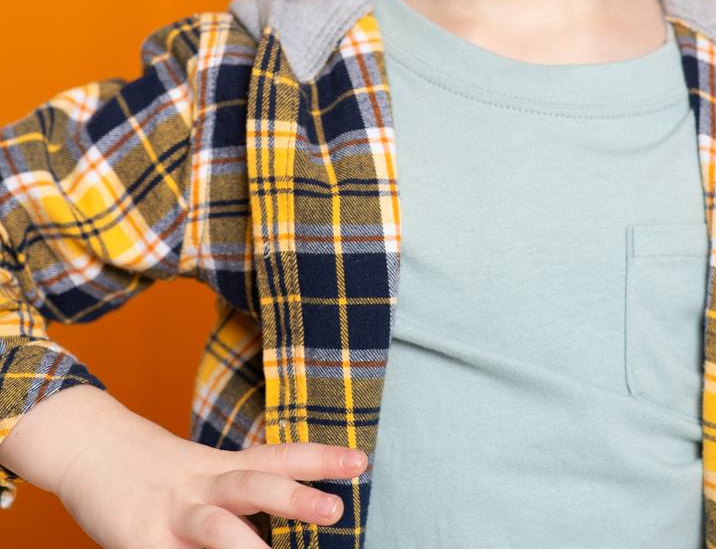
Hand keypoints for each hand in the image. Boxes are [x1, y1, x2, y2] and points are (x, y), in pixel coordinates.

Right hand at [54, 409, 367, 547]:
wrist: (86, 445)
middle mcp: (200, 483)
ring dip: (244, 545)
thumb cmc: (151, 468)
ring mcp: (169, 512)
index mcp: (219, 466)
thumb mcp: (199, 471)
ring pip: (212, 525)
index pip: (277, 456)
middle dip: (295, 498)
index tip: (362, 461)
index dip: (320, 458)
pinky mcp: (136, 539)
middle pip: (253, 483)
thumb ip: (235, 490)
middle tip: (336, 509)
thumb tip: (287, 506)